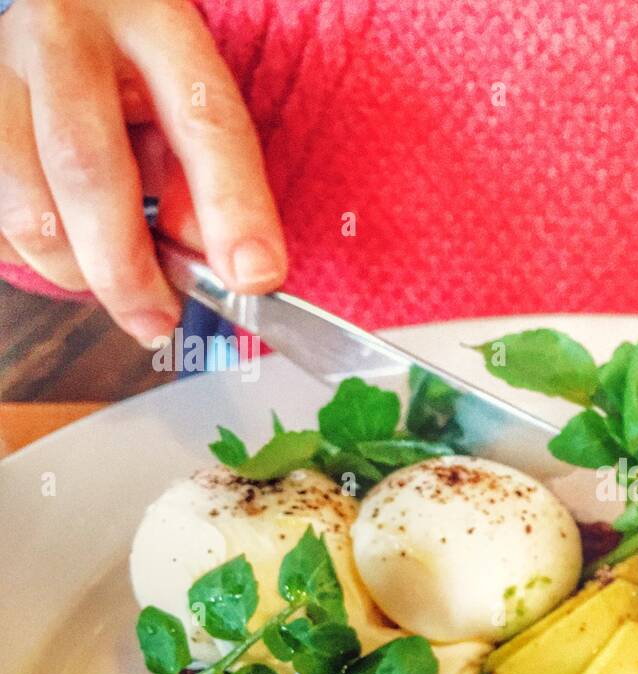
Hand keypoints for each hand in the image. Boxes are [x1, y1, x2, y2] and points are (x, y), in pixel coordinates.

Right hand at [0, 0, 284, 344]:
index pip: (202, 121)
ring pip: (25, 201)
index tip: (253, 277)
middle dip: (127, 267)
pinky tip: (70, 248)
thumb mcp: (188, 102)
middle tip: (157, 322)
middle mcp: (63, 32)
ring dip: (76, 268)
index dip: (233, 207)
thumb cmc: (137, 71)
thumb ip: (208, 178)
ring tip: (115, 285)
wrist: (62, 18)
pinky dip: (34, 253)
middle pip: (86, 166)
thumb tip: (215, 264)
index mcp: (152, 21)